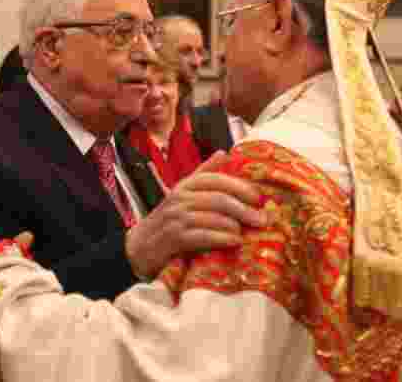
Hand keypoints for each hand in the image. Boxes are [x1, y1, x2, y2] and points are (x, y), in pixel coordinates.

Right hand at [125, 152, 269, 279]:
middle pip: (218, 198)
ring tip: (248, 232)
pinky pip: (203, 236)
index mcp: (186, 185)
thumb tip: (224, 153)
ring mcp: (176, 218)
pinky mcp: (174, 239)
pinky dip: (222, 238)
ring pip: (212, 217)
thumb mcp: (184, 193)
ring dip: (235, 225)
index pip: (215, 179)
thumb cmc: (168, 220)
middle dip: (244, 208)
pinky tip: (234, 241)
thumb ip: (204, 174)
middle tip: (263, 219)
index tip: (258, 197)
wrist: (139, 248)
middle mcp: (180, 198)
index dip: (239, 186)